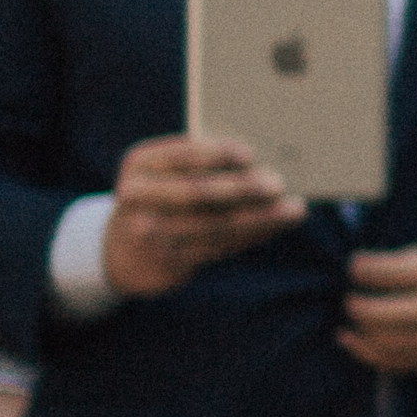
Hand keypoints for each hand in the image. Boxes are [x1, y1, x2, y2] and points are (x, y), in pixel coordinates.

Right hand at [101, 134, 304, 297]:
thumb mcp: (166, 172)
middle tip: (278, 183)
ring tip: (292, 209)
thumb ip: (200, 164)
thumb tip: (262, 161)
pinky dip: (251, 235)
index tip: (250, 153)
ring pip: (213, 226)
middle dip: (242, 188)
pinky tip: (274, 226)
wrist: (123, 250)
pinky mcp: (169, 262)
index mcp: (139, 163)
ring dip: (259, 218)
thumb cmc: (163, 194)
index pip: (179, 155)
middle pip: (197, 192)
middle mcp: (137, 198)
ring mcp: (149, 234)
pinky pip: (218, 248)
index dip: (215, 154)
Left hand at [340, 246, 416, 378]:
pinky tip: (355, 343)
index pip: (388, 272)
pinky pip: (398, 363)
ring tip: (348, 320)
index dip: (361, 269)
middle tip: (348, 295)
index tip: (353, 266)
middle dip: (356, 303)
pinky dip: (370, 354)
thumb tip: (371, 266)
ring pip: (383, 342)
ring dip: (358, 331)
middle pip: (377, 312)